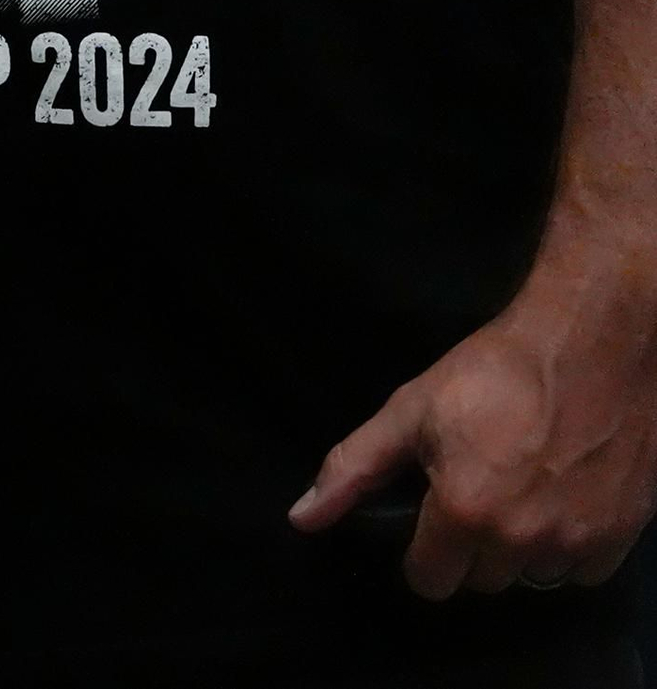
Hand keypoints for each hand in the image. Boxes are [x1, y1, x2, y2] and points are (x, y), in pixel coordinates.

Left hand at [288, 307, 656, 597]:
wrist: (591, 344)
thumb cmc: (492, 373)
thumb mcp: (408, 412)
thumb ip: (352, 469)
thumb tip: (302, 519)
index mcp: (465, 513)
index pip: (430, 582)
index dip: (421, 554)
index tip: (428, 519)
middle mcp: (523, 539)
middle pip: (482, 580)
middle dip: (471, 548)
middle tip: (476, 493)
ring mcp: (580, 539)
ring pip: (533, 578)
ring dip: (522, 550)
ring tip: (519, 495)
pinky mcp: (625, 533)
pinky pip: (585, 571)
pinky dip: (571, 547)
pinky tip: (560, 502)